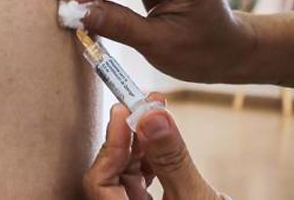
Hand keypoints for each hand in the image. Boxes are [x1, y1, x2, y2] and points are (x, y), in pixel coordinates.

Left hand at [84, 96, 221, 199]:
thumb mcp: (194, 196)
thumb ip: (171, 158)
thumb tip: (152, 115)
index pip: (99, 183)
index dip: (110, 146)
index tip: (124, 111)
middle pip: (111, 174)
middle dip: (127, 137)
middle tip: (145, 103)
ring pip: (126, 173)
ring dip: (139, 142)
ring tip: (157, 110)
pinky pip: (141, 179)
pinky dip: (151, 155)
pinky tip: (163, 135)